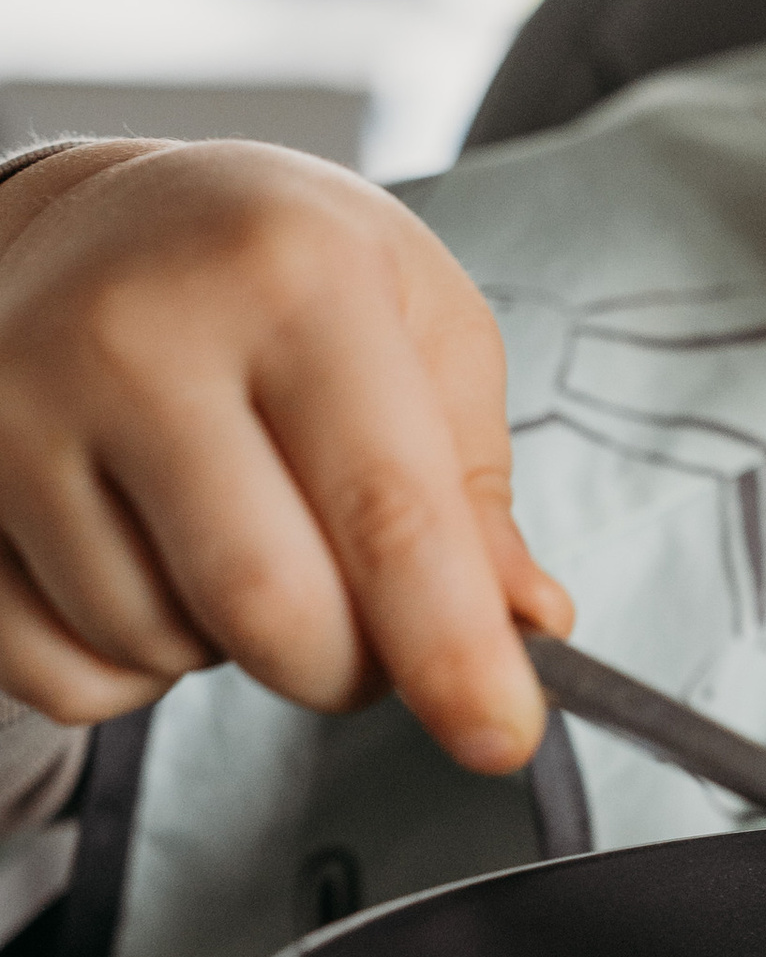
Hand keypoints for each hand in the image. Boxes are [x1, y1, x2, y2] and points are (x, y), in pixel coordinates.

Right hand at [0, 141, 571, 769]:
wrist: (88, 221)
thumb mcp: (417, 322)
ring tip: (235, 533)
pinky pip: (63, 674)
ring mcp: (14, 412)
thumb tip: (524, 626)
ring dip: (229, 647)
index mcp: (289, 278)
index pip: (385, 508)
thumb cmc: (274, 271)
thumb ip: (473, 485)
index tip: (499, 734)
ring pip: (158, 650)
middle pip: (266, 607)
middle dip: (347, 667)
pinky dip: (130, 667)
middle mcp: (133, 336)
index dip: (451, 648)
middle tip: (372, 633)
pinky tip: (147, 563)